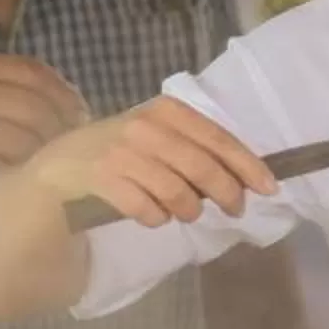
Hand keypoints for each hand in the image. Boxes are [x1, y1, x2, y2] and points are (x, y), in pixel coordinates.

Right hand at [0, 54, 87, 200]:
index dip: (64, 93)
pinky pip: (4, 164)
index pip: (34, 73)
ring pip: (25, 138)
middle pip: (37, 107)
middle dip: (60, 128)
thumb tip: (58, 99)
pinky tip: (21, 174)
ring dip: (41, 153)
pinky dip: (18, 170)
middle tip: (70, 144)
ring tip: (46, 161)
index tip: (79, 111)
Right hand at [18, 93, 277, 227]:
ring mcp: (122, 152)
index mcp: (165, 110)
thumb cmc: (120, 151)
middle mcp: (145, 126)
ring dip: (189, 210)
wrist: (59, 165)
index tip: (269, 187)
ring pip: (177, 192)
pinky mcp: (102, 179)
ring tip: (187, 213)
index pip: (217, 137)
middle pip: (203, 168)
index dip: (247, 165)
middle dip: (226, 194)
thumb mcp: (157, 136)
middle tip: (234, 210)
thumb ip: (194, 148)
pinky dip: (157, 219)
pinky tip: (153, 217)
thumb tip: (244, 177)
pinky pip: (147, 209)